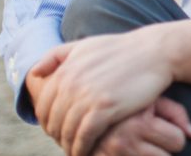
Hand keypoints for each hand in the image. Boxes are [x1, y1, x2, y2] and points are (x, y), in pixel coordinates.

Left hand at [31, 28, 173, 155]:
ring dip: (68, 144)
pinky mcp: (105, 108)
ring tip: (75, 149)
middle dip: (57, 134)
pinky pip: (84, 136)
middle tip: (66, 141)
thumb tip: (34, 74)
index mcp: (65, 69)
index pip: (42, 105)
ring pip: (67, 131)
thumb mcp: (86, 45)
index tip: (56, 128)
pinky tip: (85, 151)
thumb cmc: (122, 50)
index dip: (46, 121)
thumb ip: (57, 56)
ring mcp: (88, 96)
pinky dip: (81, 147)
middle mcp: (72, 82)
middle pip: (52, 121)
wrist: (156, 51)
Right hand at [92, 96, 190, 155]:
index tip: (161, 129)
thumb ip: (176, 114)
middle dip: (162, 150)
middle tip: (149, 139)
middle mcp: (124, 143)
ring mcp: (112, 155)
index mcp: (140, 124)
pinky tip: (128, 151)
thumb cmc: (127, 105)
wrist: (86, 112)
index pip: (178, 141)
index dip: (174, 136)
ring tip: (137, 145)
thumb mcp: (152, 101)